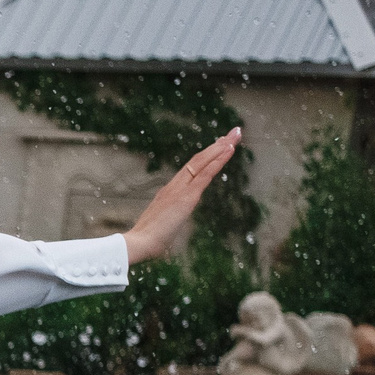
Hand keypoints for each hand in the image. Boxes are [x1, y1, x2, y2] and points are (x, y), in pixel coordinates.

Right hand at [123, 129, 240, 265]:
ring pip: (203, 162)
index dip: (207, 156)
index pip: (192, 169)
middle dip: (218, 145)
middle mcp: (175, 186)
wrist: (138, 243)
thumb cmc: (147, 241)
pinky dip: (218, 160)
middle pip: (199, 159)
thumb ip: (167, 224)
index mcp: (169, 192)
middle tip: (234, 131)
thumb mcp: (162, 228)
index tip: (220, 145)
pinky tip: (229, 149)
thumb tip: (166, 233)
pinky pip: (205, 174)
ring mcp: (180, 189)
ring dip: (221, 147)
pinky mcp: (186, 196)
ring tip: (235, 134)